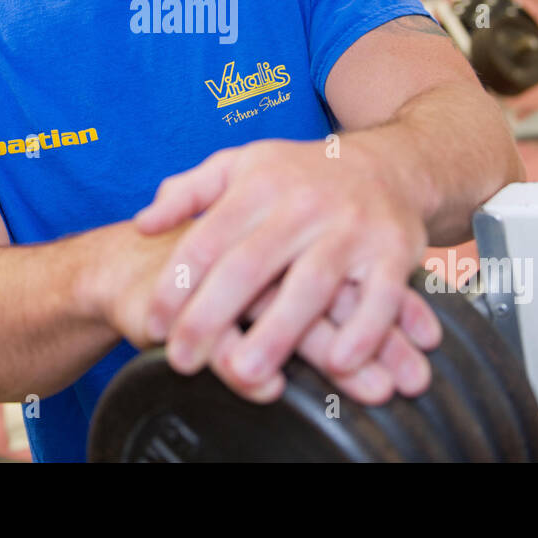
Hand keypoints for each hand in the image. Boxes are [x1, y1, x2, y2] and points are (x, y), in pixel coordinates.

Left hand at [134, 138, 433, 393]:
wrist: (389, 163)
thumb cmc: (300, 175)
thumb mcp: (240, 166)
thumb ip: (187, 192)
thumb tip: (142, 224)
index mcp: (259, 184)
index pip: (208, 239)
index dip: (176, 284)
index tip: (154, 324)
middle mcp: (304, 205)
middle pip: (250, 266)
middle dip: (211, 316)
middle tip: (181, 362)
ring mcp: (352, 228)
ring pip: (311, 285)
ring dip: (278, 333)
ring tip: (244, 374)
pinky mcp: (395, 252)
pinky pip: (380, 297)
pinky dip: (364, 332)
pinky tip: (339, 364)